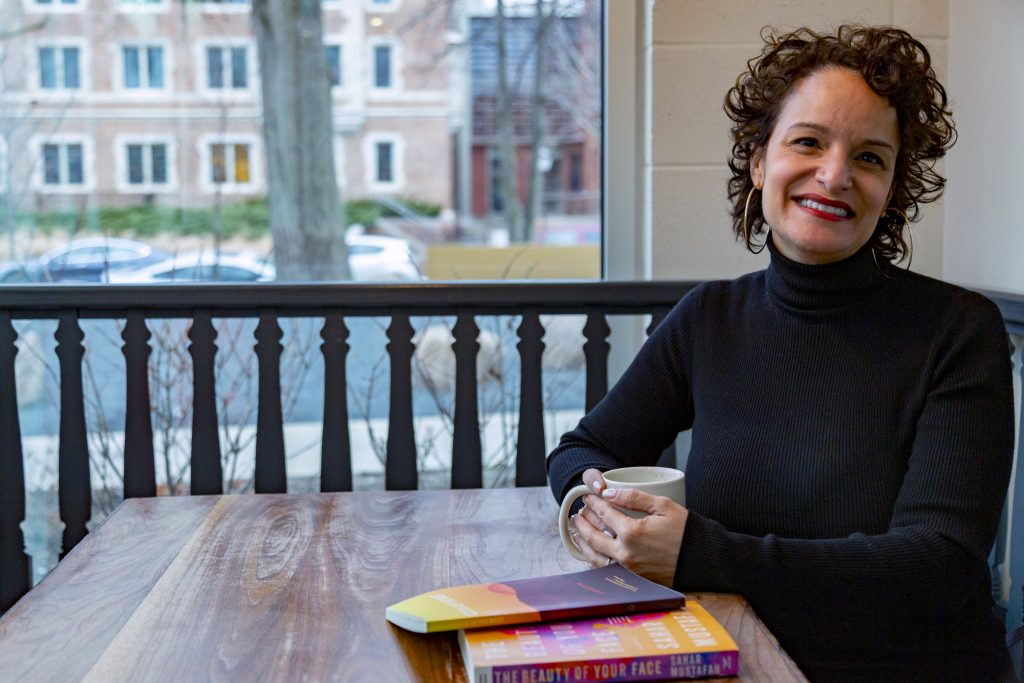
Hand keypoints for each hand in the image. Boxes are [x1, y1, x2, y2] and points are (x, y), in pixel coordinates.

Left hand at [570, 486, 686, 586]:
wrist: (702, 560)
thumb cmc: (685, 531)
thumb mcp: (662, 506)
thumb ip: (633, 497)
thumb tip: (609, 493)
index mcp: (632, 532)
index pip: (604, 513)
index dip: (594, 503)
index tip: (589, 497)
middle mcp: (626, 552)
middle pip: (594, 535)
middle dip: (583, 522)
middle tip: (577, 513)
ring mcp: (628, 569)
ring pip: (595, 555)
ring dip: (583, 542)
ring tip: (576, 532)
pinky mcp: (632, 578)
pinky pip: (605, 568)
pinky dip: (593, 559)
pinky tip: (590, 552)